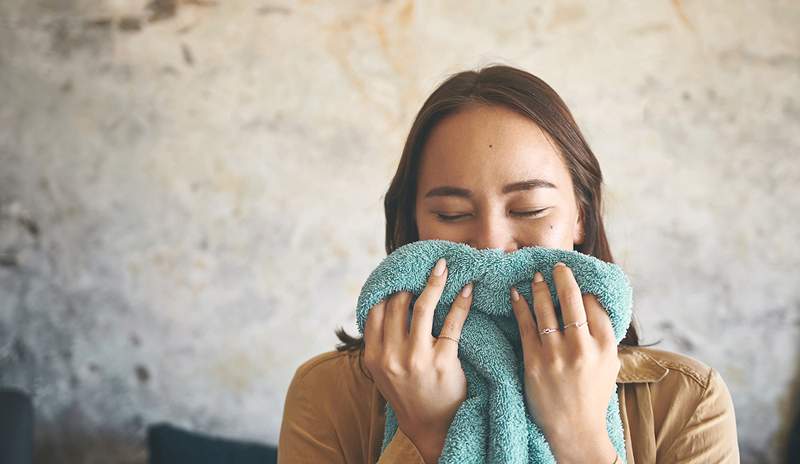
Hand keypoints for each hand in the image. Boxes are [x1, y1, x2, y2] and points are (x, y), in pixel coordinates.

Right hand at [363, 258, 473, 463]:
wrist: (431, 428)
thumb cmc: (409, 394)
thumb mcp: (384, 371)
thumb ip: (382, 341)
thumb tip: (388, 301)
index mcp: (373, 355)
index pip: (376, 310)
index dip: (388, 287)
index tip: (401, 274)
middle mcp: (390, 355)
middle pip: (398, 303)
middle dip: (411, 282)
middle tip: (425, 268)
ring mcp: (416, 358)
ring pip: (422, 306)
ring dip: (435, 281)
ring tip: (444, 267)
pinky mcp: (442, 361)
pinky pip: (452, 322)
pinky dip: (460, 301)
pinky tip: (467, 289)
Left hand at [510, 262, 619, 462]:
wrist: (574, 429)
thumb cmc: (592, 394)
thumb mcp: (610, 364)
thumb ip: (603, 334)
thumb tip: (593, 301)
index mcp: (605, 346)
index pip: (594, 304)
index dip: (583, 288)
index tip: (575, 277)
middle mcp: (582, 347)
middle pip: (572, 300)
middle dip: (563, 277)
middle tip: (556, 265)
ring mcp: (556, 354)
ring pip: (545, 309)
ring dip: (539, 288)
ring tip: (535, 276)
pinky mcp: (534, 362)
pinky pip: (525, 325)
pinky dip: (520, 306)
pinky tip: (515, 294)